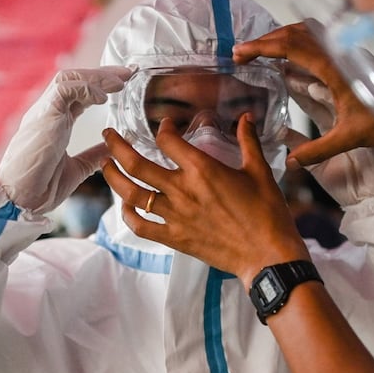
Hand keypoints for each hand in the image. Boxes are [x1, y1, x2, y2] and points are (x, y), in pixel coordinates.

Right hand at [0, 66, 131, 213]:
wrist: (19, 201)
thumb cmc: (40, 188)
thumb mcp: (76, 169)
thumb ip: (92, 155)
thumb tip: (112, 145)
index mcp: (54, 122)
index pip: (79, 94)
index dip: (101, 85)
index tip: (125, 82)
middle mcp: (48, 112)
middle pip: (76, 80)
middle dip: (103, 74)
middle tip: (129, 72)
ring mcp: (44, 112)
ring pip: (70, 78)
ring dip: (97, 77)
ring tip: (120, 81)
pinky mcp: (43, 116)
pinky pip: (64, 89)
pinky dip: (86, 89)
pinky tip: (102, 98)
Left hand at [102, 115, 309, 287]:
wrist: (267, 255)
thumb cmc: (268, 213)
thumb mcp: (260, 172)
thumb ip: (248, 141)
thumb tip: (246, 117)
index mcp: (203, 169)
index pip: (168, 141)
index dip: (163, 128)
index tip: (164, 125)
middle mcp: (183, 190)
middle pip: (136, 164)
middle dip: (117, 146)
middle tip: (108, 136)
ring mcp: (176, 216)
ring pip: (132, 194)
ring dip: (113, 178)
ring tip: (106, 166)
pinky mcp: (175, 238)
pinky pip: (142, 226)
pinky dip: (128, 215)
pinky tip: (125, 206)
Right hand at [233, 22, 373, 166]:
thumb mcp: (352, 137)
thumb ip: (319, 150)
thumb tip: (291, 163)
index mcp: (332, 66)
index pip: (289, 46)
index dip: (261, 48)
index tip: (240, 53)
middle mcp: (337, 52)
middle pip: (293, 33)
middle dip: (265, 41)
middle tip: (242, 53)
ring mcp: (344, 51)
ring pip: (306, 33)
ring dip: (281, 40)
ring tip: (262, 54)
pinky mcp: (350, 57)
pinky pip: (318, 42)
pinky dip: (298, 46)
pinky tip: (290, 64)